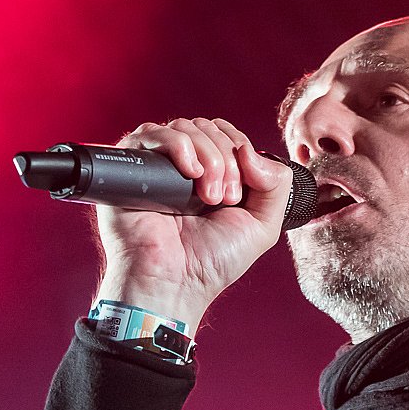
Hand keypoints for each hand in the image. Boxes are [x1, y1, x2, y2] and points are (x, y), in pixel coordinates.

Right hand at [93, 118, 292, 335]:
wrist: (175, 282)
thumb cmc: (212, 261)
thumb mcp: (263, 225)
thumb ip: (276, 182)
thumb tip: (249, 149)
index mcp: (215, 174)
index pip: (230, 135)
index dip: (241, 153)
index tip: (238, 195)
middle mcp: (187, 165)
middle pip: (211, 128)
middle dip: (227, 160)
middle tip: (222, 200)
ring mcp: (159, 164)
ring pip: (188, 127)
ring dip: (209, 157)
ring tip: (205, 197)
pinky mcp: (132, 166)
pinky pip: (154, 133)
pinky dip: (180, 146)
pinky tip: (190, 174)